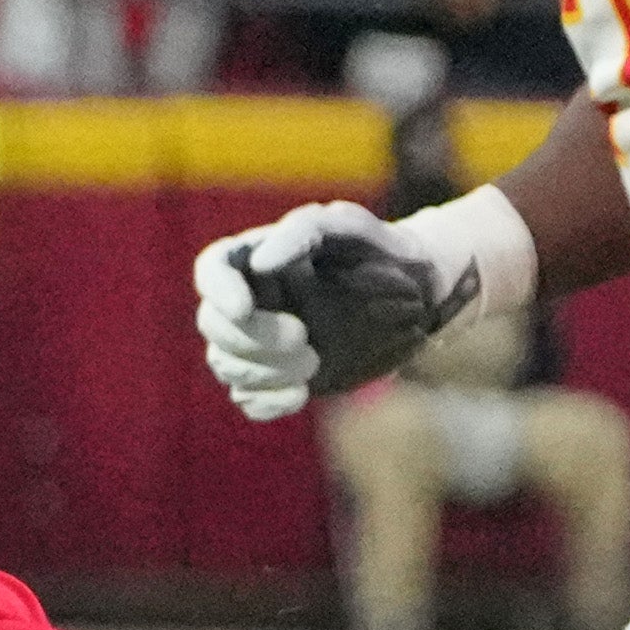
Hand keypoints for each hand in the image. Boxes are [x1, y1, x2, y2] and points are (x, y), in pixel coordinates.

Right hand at [190, 203, 471, 421]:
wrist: (417, 295)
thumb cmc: (381, 251)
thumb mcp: (350, 227)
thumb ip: (302, 233)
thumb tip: (260, 264)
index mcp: (257, 255)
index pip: (212, 269)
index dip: (218, 291)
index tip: (246, 309)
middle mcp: (249, 299)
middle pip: (214, 325)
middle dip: (251, 339)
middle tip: (304, 339)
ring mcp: (259, 343)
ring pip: (226, 364)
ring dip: (262, 372)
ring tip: (314, 363)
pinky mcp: (276, 379)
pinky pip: (247, 399)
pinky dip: (266, 402)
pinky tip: (300, 394)